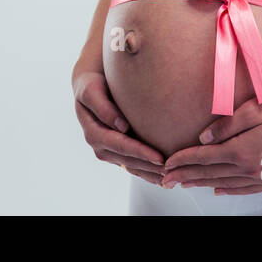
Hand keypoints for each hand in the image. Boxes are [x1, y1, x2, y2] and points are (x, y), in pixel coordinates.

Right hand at [73, 70, 165, 185]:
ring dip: (150, 173)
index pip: (121, 146)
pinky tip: (162, 176)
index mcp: (93, 133)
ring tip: (171, 176)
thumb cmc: (91, 84)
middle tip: (172, 170)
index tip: (160, 158)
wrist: (89, 86)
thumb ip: (103, 107)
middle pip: (128, 161)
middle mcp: (100, 147)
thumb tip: (121, 127)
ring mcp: (108, 152)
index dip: (141, 153)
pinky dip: (147, 172)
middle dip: (150, 167)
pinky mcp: (116, 152)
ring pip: (132, 167)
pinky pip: (132, 166)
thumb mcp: (91, 90)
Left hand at [161, 90, 261, 194]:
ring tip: (186, 184)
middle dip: (186, 176)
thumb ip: (226, 124)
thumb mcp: (255, 108)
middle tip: (166, 180)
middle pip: (211, 174)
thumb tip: (203, 138)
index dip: (183, 161)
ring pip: (227, 183)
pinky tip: (219, 190)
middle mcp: (251, 168)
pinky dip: (230, 190)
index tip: (167, 165)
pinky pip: (247, 190)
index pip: (204, 158)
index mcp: (242, 149)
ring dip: (203, 184)